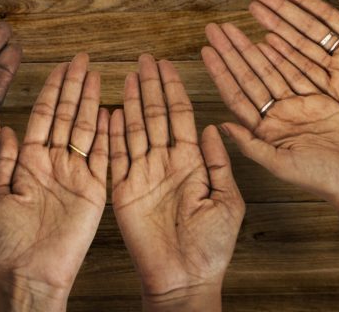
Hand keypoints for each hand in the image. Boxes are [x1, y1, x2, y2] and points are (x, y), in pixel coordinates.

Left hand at [0, 53, 107, 310]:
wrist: (30, 273)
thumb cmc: (8, 240)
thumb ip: (0, 160)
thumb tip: (1, 127)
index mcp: (29, 159)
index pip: (44, 114)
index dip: (52, 89)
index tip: (60, 66)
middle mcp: (53, 160)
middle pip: (67, 114)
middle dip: (74, 85)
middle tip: (82, 59)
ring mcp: (75, 173)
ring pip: (85, 128)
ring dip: (91, 101)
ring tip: (97, 75)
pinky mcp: (93, 189)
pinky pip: (103, 156)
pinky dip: (108, 134)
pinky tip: (111, 112)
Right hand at [111, 55, 243, 311]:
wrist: (184, 280)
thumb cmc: (211, 248)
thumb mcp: (227, 202)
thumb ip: (219, 163)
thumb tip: (214, 126)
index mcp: (191, 162)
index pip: (180, 115)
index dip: (173, 89)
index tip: (168, 64)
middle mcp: (165, 162)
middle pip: (155, 115)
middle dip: (151, 86)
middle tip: (145, 59)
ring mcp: (142, 173)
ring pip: (135, 128)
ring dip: (132, 101)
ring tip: (129, 75)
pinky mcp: (124, 189)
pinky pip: (116, 155)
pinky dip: (112, 133)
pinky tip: (111, 111)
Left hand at [202, 22, 338, 205]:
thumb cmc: (323, 179)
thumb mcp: (281, 165)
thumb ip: (251, 145)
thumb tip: (220, 126)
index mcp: (264, 132)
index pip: (236, 95)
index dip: (220, 72)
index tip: (205, 50)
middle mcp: (277, 116)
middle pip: (248, 76)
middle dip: (231, 52)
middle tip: (214, 28)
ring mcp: (296, 106)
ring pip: (269, 69)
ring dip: (250, 48)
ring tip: (233, 28)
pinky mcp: (318, 99)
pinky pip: (296, 71)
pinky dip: (282, 54)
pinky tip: (267, 38)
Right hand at [246, 0, 338, 165]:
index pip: (323, 13)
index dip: (300, 0)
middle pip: (304, 28)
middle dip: (279, 11)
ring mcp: (338, 73)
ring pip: (299, 47)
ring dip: (276, 30)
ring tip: (255, 13)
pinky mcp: (335, 94)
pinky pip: (304, 73)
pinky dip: (284, 59)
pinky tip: (266, 45)